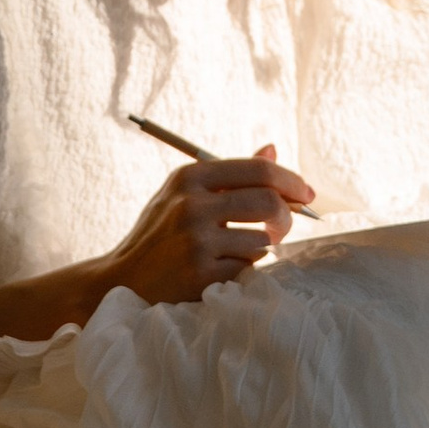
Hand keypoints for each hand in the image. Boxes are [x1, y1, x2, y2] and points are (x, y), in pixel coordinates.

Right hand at [99, 144, 313, 306]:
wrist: (122, 279)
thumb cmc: (160, 234)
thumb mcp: (184, 194)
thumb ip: (229, 174)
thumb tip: (273, 149)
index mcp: (190, 177)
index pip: (258, 170)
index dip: (291, 181)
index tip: (306, 194)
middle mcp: (192, 205)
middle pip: (269, 202)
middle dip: (286, 218)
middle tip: (283, 228)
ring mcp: (196, 241)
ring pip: (262, 240)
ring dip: (261, 248)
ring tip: (238, 251)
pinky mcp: (200, 274)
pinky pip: (248, 268)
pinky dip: (244, 268)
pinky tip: (223, 268)